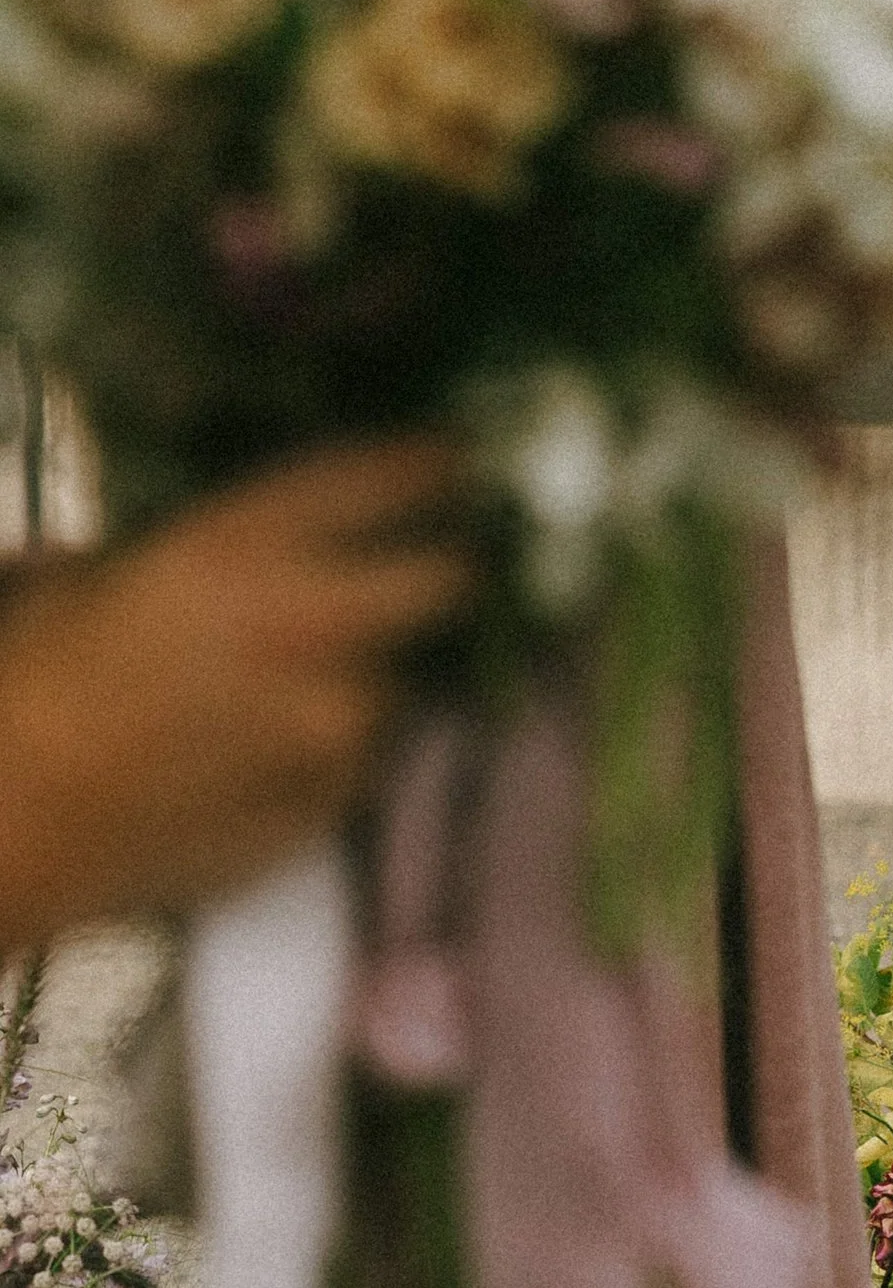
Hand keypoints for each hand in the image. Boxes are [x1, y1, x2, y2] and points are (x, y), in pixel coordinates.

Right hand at [0, 440, 476, 944]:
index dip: (430, 466)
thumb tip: (203, 542)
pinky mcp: (331, 806)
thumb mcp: (80, 574)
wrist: (12, 826)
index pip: (385, 482)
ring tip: (300, 684)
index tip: (453, 462)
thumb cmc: (22, 685)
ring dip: (368, 673)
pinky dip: (334, 748)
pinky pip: (360, 760)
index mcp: (246, 548)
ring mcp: (335, 725)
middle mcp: (316, 628)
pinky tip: (268, 753)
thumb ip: (173, 550)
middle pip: (447, 581)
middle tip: (427, 567)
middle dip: (442, 569)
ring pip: (398, 680)